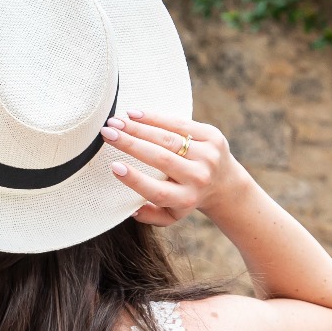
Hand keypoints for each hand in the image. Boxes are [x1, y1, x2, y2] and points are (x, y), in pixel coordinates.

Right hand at [101, 110, 247, 227]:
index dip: (135, 180)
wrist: (225, 183)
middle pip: (161, 159)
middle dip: (130, 144)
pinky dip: (155, 118)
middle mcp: (198, 178)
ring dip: (138, 128)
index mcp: (186, 199)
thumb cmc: (187, 197)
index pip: (157, 191)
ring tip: (116, 122)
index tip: (114, 166)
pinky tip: (134, 114)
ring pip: (168, 138)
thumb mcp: (172, 215)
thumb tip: (131, 209)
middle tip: (106, 134)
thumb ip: (151, 216)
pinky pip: (179, 123)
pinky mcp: (212, 136)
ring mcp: (208, 155)